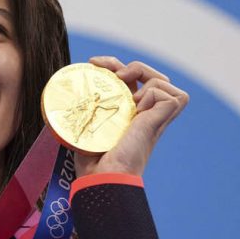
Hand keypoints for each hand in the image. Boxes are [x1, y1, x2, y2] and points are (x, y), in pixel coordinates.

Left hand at [74, 56, 188, 176]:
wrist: (102, 175)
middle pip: (153, 76)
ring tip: (128, 98)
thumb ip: (83, 110)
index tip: (93, 63)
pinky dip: (152, 95)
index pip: (131, 79)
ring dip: (144, 78)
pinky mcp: (160, 121)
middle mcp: (143, 114)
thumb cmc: (91, 159)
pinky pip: (170, 95)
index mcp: (127, 113)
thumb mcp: (85, 125)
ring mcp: (154, 118)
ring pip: (164, 82)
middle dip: (133, 65)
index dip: (114, 65)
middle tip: (112, 74)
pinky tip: (137, 109)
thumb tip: (69, 92)